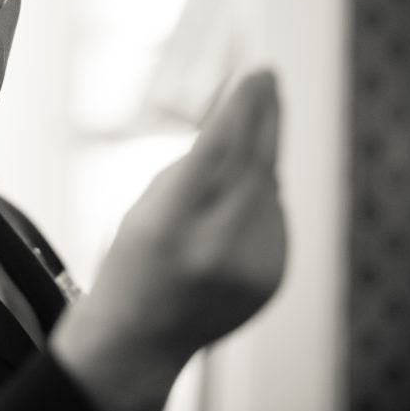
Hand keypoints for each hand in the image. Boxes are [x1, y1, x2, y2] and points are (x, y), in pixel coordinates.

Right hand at [51, 70, 286, 410]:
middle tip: (269, 76)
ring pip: (269, 186)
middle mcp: (216, 246)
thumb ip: (196, 166)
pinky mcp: (273, 276)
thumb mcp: (148, 205)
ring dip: (255, 164)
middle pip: (255, 162)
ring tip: (222, 175)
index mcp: (170, 224)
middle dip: (264, 115)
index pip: (217, 150)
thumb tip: (243, 120)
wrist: (143, 338)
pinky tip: (232, 212)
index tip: (257, 72)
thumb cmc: (134, 261)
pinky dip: (260, 200)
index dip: (241, 107)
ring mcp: (251, 266)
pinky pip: (275, 215)